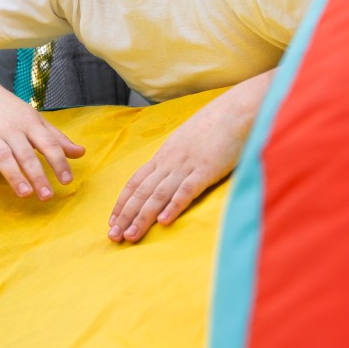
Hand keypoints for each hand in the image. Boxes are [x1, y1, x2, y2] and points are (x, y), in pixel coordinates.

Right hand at [0, 86, 83, 200]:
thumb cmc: (12, 112)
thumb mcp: (37, 121)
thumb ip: (57, 139)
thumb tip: (81, 153)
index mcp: (31, 124)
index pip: (49, 144)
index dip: (59, 162)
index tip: (67, 181)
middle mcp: (12, 129)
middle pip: (26, 154)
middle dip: (37, 175)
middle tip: (47, 196)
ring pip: (3, 155)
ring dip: (14, 175)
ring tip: (25, 193)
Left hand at [108, 72, 271, 242]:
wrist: (236, 111)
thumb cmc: (215, 125)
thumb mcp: (188, 140)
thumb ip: (176, 157)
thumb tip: (169, 172)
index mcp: (165, 155)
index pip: (136, 181)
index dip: (123, 202)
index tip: (113, 220)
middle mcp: (170, 161)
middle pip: (142, 192)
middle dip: (125, 215)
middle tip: (113, 236)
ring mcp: (186, 166)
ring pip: (158, 195)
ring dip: (142, 217)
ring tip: (131, 236)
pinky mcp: (206, 170)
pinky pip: (186, 191)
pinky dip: (173, 206)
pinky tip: (164, 222)